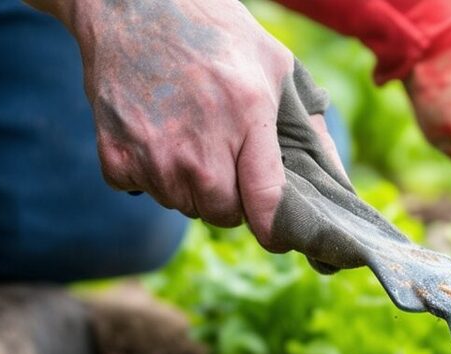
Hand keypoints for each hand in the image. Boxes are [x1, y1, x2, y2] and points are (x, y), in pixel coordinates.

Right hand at [44, 0, 341, 248]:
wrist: (134, 3)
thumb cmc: (216, 34)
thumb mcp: (276, 66)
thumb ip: (306, 126)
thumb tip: (335, 181)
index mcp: (247, 117)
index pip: (265, 203)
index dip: (274, 230)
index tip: (276, 234)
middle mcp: (200, 143)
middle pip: (223, 214)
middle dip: (231, 199)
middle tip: (226, 163)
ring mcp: (153, 151)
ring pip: (182, 205)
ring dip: (189, 187)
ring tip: (190, 141)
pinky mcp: (114, 153)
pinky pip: (139, 191)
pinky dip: (145, 174)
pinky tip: (154, 137)